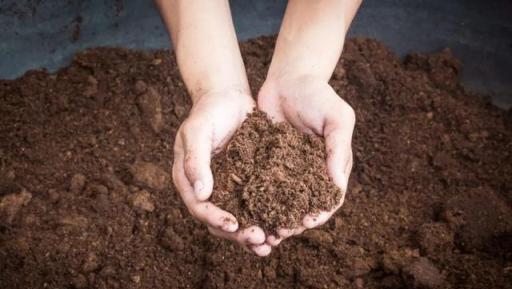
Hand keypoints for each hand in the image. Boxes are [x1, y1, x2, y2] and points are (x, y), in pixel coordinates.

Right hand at [172, 89, 271, 255]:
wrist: (228, 97)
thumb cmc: (209, 112)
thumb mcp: (198, 131)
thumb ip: (195, 161)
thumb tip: (201, 194)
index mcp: (190, 180)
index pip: (200, 208)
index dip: (216, 219)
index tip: (234, 225)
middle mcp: (208, 189)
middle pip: (219, 220)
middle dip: (238, 233)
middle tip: (259, 239)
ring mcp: (228, 188)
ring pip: (239, 218)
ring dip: (253, 234)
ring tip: (270, 244)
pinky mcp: (247, 183)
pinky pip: (255, 206)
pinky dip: (266, 218)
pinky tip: (281, 227)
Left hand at [257, 75, 354, 245]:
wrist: (288, 79)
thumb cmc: (318, 96)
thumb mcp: (337, 118)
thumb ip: (338, 149)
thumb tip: (337, 186)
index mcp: (332, 166)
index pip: (329, 198)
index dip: (321, 213)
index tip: (308, 222)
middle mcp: (311, 172)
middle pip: (305, 206)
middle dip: (294, 222)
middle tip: (280, 233)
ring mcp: (288, 170)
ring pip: (282, 201)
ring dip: (275, 217)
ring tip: (263, 230)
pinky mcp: (268, 164)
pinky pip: (263, 186)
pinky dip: (258, 200)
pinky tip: (247, 210)